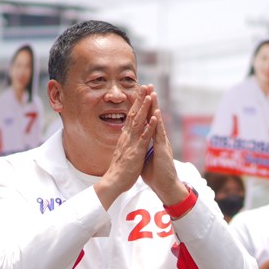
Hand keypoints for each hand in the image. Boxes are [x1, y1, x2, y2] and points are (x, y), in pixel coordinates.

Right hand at [96, 90, 156, 208]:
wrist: (113, 183)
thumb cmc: (119, 171)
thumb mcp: (123, 152)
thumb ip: (126, 143)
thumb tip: (127, 136)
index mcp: (125, 137)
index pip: (131, 116)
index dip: (136, 104)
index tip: (141, 92)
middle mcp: (128, 137)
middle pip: (134, 114)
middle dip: (140, 99)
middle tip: (146, 86)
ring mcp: (132, 143)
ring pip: (139, 122)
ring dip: (145, 108)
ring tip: (151, 95)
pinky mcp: (136, 151)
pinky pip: (144, 137)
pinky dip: (150, 126)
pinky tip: (155, 117)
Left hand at [138, 87, 186, 206]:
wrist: (165, 187)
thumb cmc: (155, 174)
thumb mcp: (145, 158)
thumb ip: (142, 148)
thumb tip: (137, 143)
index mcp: (152, 140)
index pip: (147, 121)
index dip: (143, 108)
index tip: (139, 95)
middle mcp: (158, 139)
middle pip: (153, 117)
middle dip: (150, 102)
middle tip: (147, 86)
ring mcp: (161, 143)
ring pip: (157, 122)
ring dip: (155, 108)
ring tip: (153, 94)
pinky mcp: (162, 150)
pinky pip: (159, 135)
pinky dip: (157, 124)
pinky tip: (156, 114)